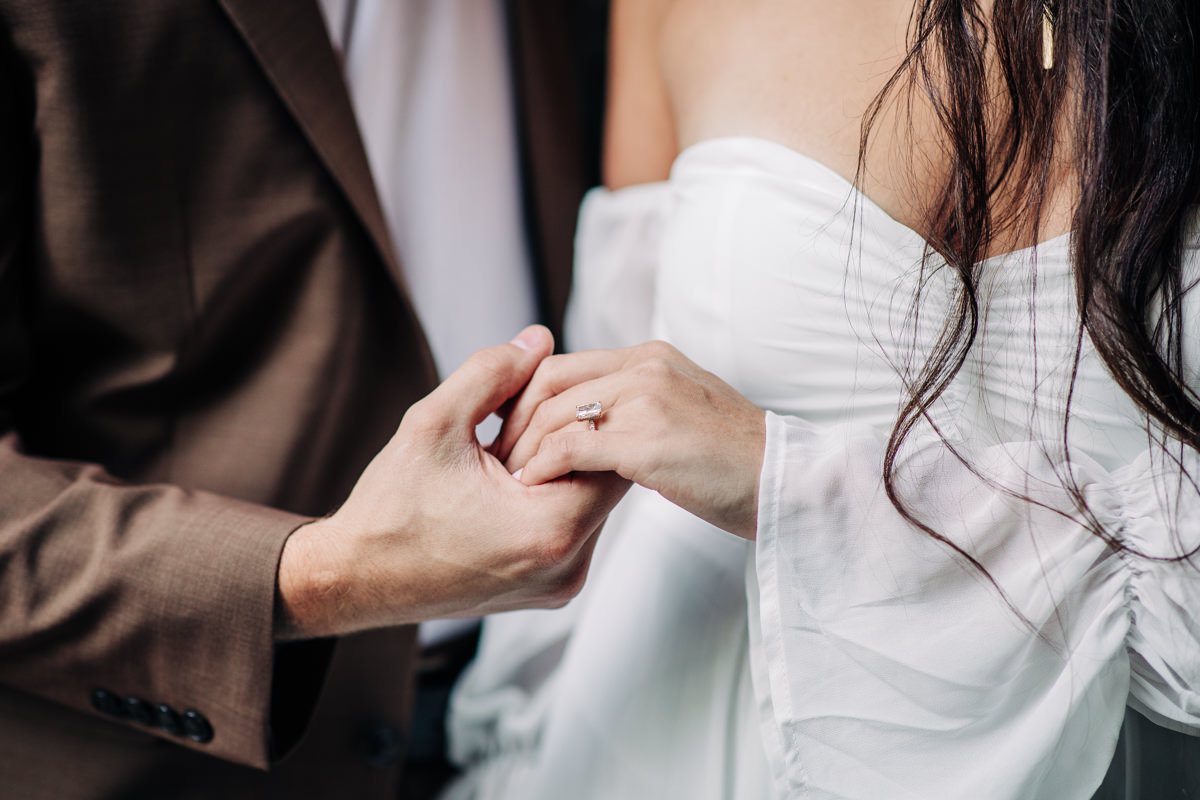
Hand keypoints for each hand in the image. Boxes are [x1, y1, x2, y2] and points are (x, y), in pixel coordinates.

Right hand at [275, 326, 629, 639]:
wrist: (356, 579)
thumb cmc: (390, 511)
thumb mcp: (435, 423)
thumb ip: (492, 373)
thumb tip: (539, 340)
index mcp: (549, 531)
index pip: (613, 454)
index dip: (581, 415)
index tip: (537, 405)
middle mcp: (566, 568)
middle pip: (608, 478)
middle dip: (572, 439)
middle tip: (518, 424)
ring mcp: (560, 584)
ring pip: (592, 500)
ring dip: (561, 468)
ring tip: (505, 456)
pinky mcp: (549, 588)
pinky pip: (572, 526)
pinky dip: (550, 496)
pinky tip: (505, 485)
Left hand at [493, 341, 764, 539]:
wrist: (784, 482)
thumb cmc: (734, 461)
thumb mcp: (683, 411)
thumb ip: (639, 404)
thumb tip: (594, 422)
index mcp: (650, 357)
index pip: (563, 364)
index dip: (525, 396)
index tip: (508, 430)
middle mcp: (645, 367)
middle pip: (550, 381)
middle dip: (514, 419)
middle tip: (498, 456)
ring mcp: (647, 399)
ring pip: (556, 413)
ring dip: (525, 448)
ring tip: (510, 479)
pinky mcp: (648, 440)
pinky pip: (572, 446)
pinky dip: (544, 466)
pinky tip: (533, 486)